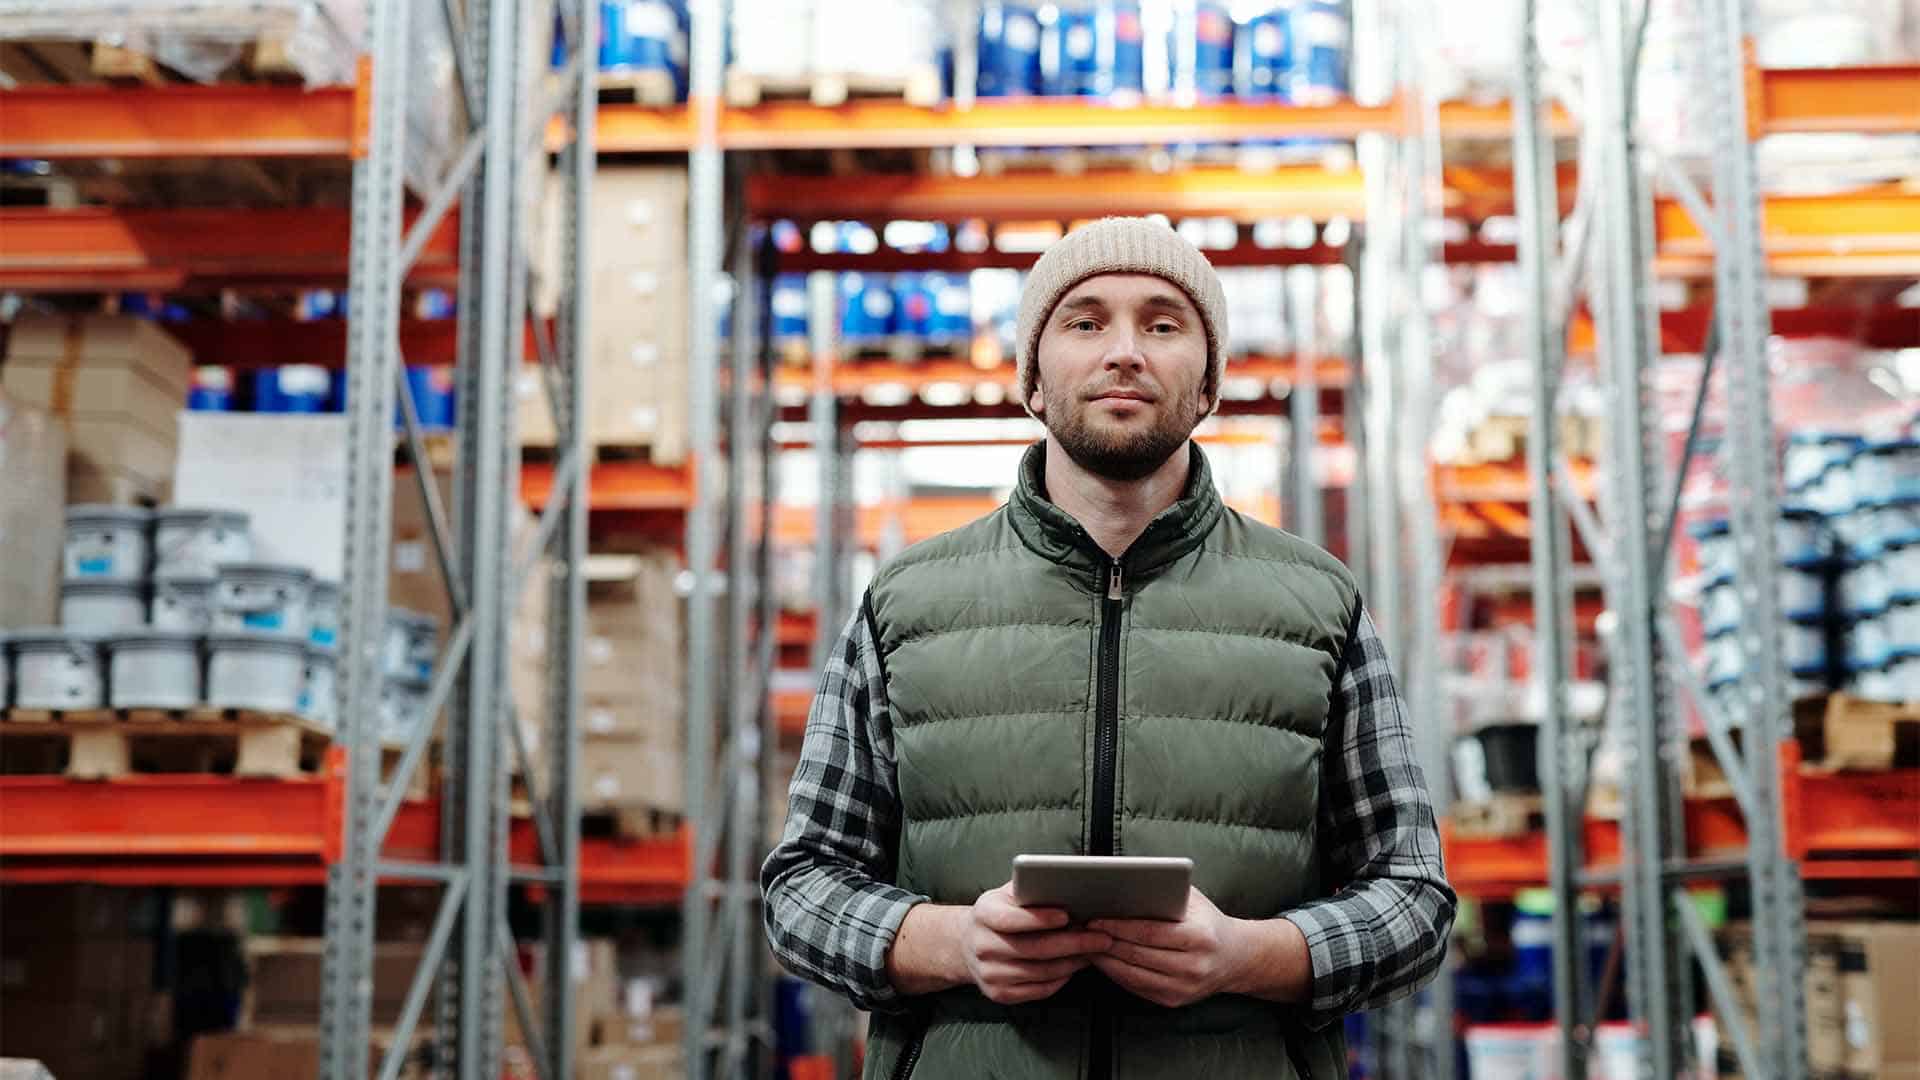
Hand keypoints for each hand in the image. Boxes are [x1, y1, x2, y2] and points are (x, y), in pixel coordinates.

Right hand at [961, 881, 1112, 1004]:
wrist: (968, 945)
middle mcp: (982, 946)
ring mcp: (989, 974)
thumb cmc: (1000, 912)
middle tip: (1100, 938)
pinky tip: (1075, 965)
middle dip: (1072, 943)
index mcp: (983, 915)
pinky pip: (1039, 990)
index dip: (1039, 919)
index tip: (1067, 915)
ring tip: (1094, 951)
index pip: (1010, 919)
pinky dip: (1062, 978)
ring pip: (1040, 972)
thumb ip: (1030, 888)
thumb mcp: (1007, 894)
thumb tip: (1066, 883)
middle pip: (1033, 949)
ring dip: (1072, 962)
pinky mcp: (999, 993)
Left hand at [1087, 887, 1248, 1008]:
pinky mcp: (1173, 1001)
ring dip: (1104, 959)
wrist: (1235, 958)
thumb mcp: (1193, 900)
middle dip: (1105, 942)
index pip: (1148, 932)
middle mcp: (1193, 967)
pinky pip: (1136, 986)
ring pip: (1132, 974)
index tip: (1094, 918)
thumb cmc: (1207, 921)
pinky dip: (1115, 972)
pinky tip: (1103, 959)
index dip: (1118, 926)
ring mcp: (1183, 988)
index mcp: (1199, 937)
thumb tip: (1123, 883)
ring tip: (1086, 944)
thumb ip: (1164, 892)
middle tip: (1081, 930)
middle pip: (1136, 954)